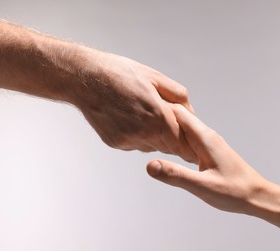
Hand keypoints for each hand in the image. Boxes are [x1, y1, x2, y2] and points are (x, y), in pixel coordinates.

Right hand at [73, 50, 197, 162]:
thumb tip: (190, 112)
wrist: (85, 78)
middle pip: (168, 146)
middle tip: (170, 123)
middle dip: (173, 138)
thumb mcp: (155, 77)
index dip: (189, 145)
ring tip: (146, 114)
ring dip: (156, 136)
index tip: (194, 148)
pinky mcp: (116, 143)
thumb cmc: (119, 73)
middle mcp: (143, 133)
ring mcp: (128, 140)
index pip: (181, 142)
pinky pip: (135, 144)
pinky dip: (139, 136)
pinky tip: (131, 118)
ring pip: (152, 146)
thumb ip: (178, 96)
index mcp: (157, 116)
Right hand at [146, 104, 266, 212]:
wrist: (257, 196)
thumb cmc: (235, 192)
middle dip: (161, 118)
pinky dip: (176, 140)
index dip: (160, 110)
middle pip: (180, 118)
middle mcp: (207, 136)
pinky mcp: (209, 152)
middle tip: (139, 121)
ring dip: (168, 129)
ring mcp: (209, 143)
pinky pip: (189, 139)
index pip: (178, 113)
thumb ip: (175, 175)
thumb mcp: (202, 186)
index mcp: (204, 138)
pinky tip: (167, 148)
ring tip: (148, 132)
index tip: (141, 112)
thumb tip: (150, 165)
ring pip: (184, 129)